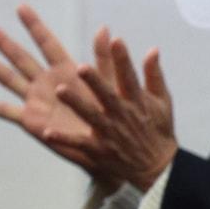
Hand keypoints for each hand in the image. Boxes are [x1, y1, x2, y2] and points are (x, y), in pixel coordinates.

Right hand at [0, 5, 118, 183]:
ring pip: (9, 78)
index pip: (48, 44)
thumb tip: (105, 28)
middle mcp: (48, 83)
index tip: (22, 7)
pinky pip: (4, 111)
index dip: (35, 26)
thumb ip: (104, 58)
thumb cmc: (112, 115)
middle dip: (4, 42)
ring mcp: (37, 101)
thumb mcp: (108, 84)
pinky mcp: (31, 120)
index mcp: (67, 72)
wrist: (110, 145)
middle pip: (22, 57)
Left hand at [46, 40, 177, 190]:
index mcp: (138, 102)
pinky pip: (79, 143)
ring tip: (61, 90)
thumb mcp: (163, 102)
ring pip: (91, 116)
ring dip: (76, 103)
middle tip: (83, 66)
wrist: (157, 168)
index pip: (130, 77)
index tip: (117, 40)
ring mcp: (110, 133)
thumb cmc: (157, 130)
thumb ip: (154, 75)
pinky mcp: (100, 150)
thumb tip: (152, 49)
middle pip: (108, 96)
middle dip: (96, 81)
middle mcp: (123, 115)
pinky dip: (63, 139)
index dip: (124, 59)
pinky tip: (47, 132)